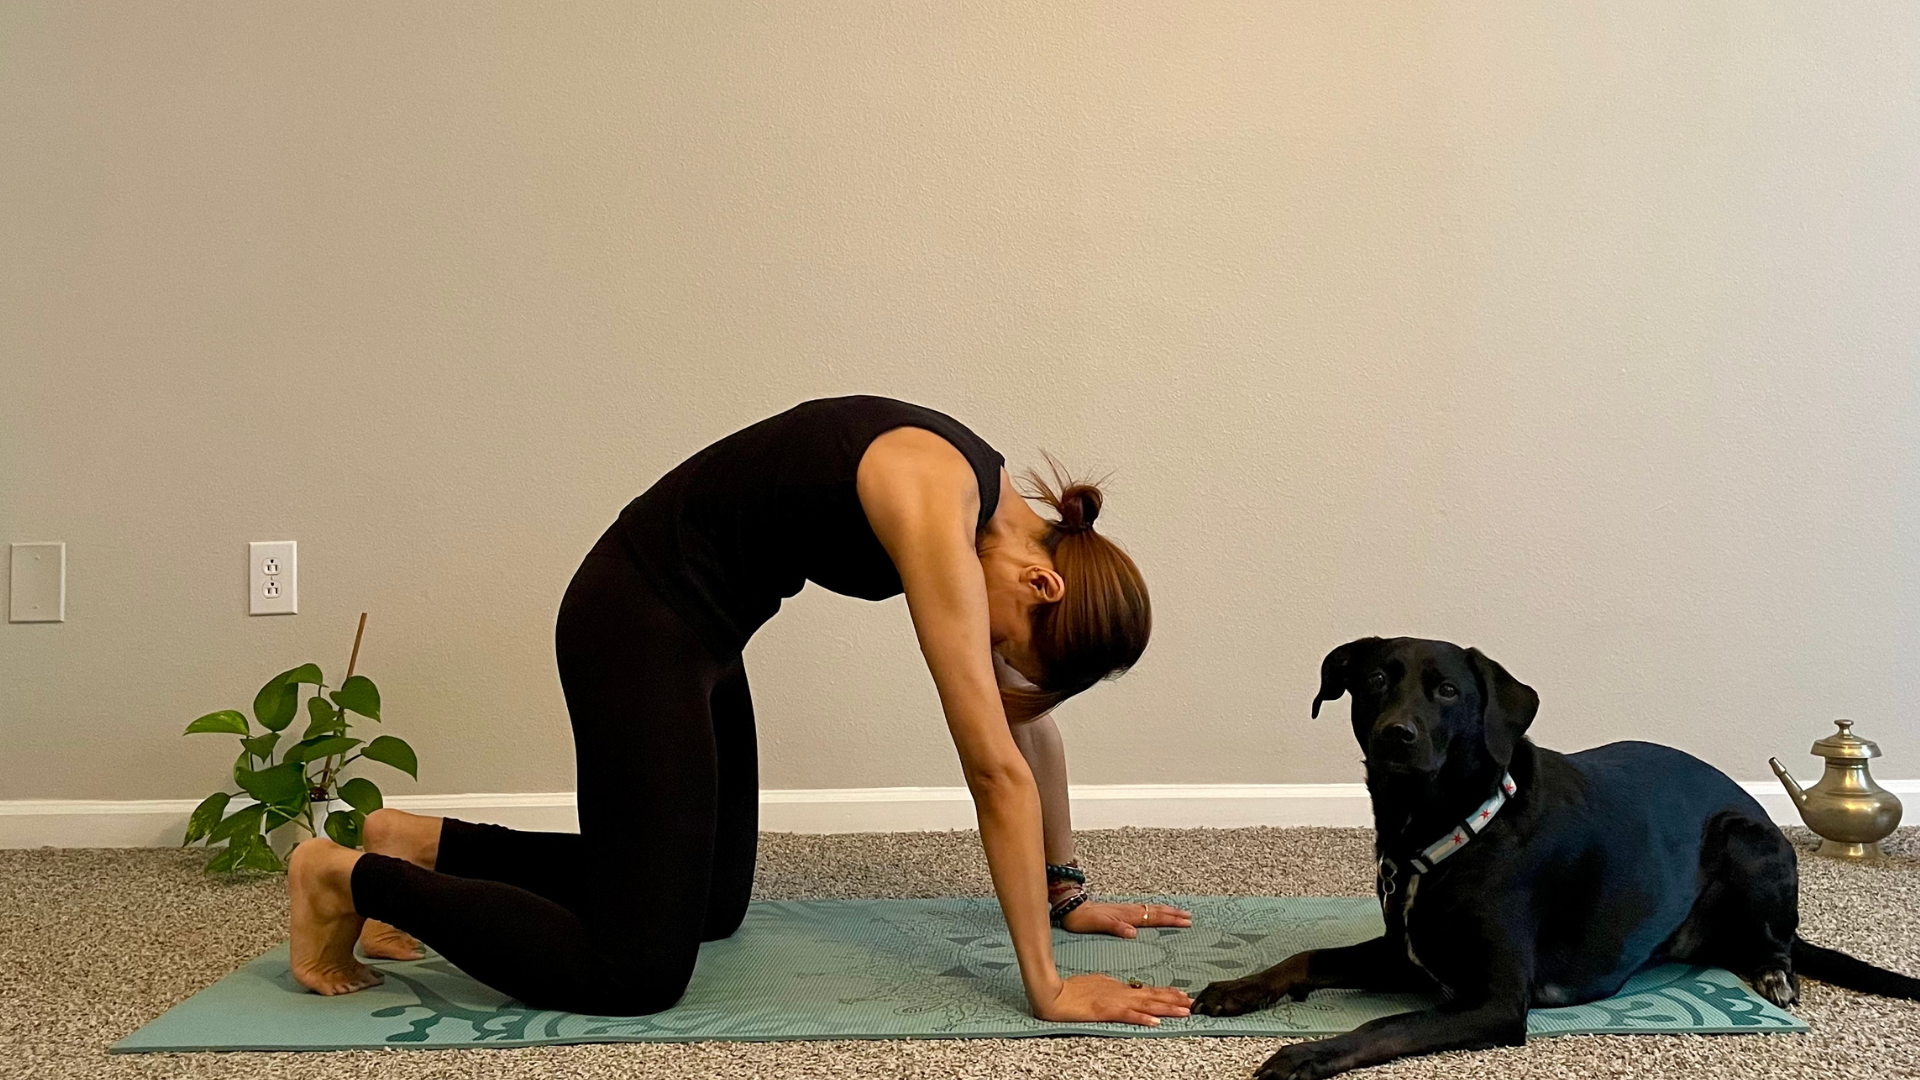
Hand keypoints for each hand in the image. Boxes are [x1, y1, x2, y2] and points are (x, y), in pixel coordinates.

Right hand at [1032, 972, 1191, 1025]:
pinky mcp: (1105, 1011)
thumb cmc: (1071, 989)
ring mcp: (1114, 1001)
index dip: (1166, 993)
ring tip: (1184, 1010)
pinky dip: (1143, 1018)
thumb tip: (1122, 989)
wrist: (1054, 993)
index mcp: (1118, 987)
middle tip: (1193, 1002)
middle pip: (1152, 996)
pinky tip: (1155, 1021)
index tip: (1182, 995)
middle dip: (1174, 1000)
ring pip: (1146, 1004)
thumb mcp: (1096, 984)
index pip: (1147, 990)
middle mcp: (1120, 992)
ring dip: (1166, 1008)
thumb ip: (1111, 987)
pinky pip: (1128, 1015)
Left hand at [1060, 900, 1192, 938]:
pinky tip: (1155, 912)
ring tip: (1179, 912)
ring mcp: (1125, 910)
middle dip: (1173, 914)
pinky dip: (1154, 911)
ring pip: (1151, 909)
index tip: (1186, 921)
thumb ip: (1116, 927)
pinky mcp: (1120, 911)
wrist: (1071, 907)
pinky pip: (1143, 910)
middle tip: (1189, 917)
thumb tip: (1134, 933)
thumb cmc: (1083, 919)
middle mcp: (1129, 911)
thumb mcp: (1098, 924)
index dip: (1170, 920)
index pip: (1153, 917)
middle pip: (1156, 911)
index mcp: (1127, 915)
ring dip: (1166, 911)